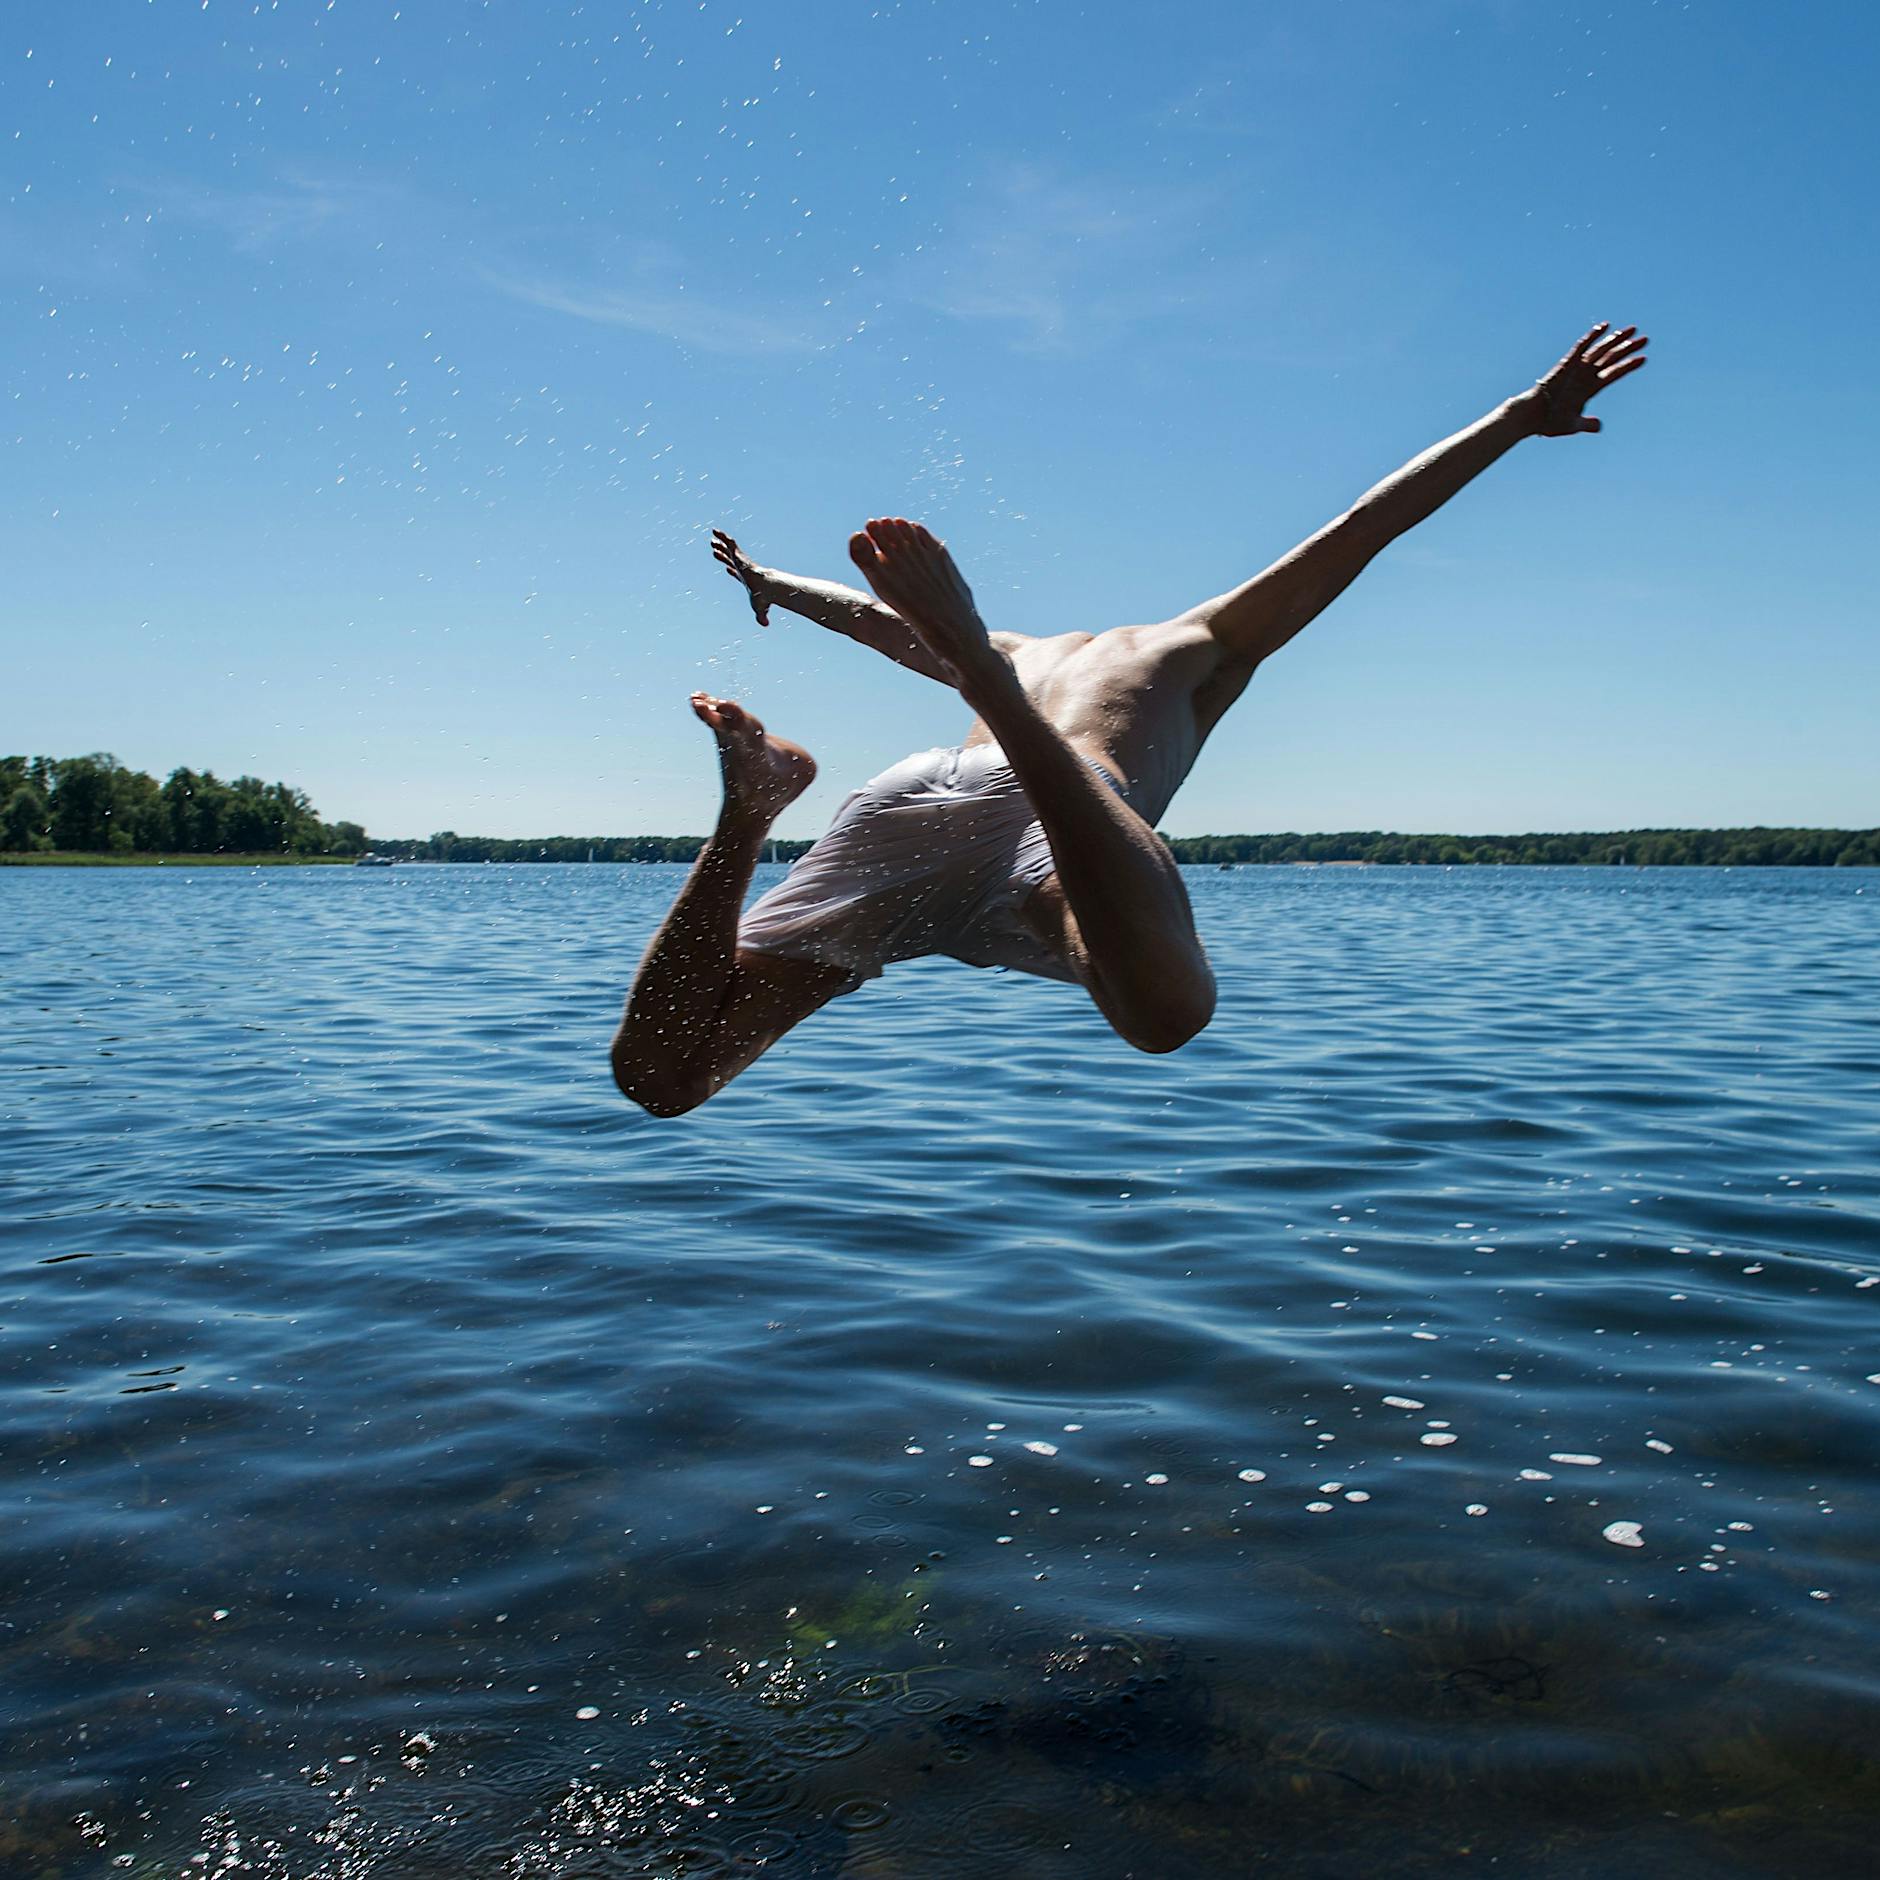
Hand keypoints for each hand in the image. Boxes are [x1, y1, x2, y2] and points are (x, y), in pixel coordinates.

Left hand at [710, 528, 770, 624]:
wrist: (765, 587)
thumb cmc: (763, 597)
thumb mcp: (760, 609)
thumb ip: (762, 616)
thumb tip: (766, 626)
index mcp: (745, 579)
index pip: (737, 573)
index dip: (732, 570)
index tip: (727, 569)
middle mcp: (742, 568)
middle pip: (730, 559)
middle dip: (723, 555)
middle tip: (715, 551)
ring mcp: (741, 561)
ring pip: (729, 549)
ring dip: (721, 543)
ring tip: (712, 538)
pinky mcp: (739, 555)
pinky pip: (730, 543)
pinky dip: (722, 537)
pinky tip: (715, 531)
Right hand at [1531, 323, 1648, 434]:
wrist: (1531, 417)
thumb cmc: (1549, 422)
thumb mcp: (1572, 425)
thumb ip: (1586, 424)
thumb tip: (1599, 426)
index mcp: (1589, 389)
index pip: (1613, 373)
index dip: (1628, 365)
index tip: (1643, 358)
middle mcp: (1586, 375)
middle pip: (1611, 358)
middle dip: (1628, 348)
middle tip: (1645, 339)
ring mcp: (1577, 368)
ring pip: (1601, 350)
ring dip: (1616, 340)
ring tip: (1632, 330)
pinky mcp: (1566, 364)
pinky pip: (1581, 347)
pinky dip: (1592, 336)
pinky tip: (1604, 326)